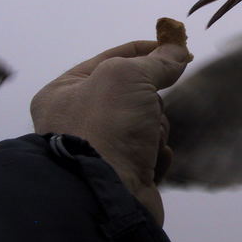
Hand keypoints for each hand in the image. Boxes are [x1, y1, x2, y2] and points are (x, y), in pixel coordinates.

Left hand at [30, 40, 189, 224]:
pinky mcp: (123, 176)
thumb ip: (156, 61)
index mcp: (64, 92)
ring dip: (155, 129)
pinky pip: (152, 153)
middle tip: (145, 110)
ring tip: (145, 143)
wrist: (105, 194)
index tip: (172, 47)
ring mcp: (101, 151)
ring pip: (148, 123)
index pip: (110, 59)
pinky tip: (150, 162)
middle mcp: (77, 121)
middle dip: (149, 101)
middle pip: (134, 94)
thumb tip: (177, 51)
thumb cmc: (105, 127)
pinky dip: (157, 155)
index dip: (143, 51)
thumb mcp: (128, 76)